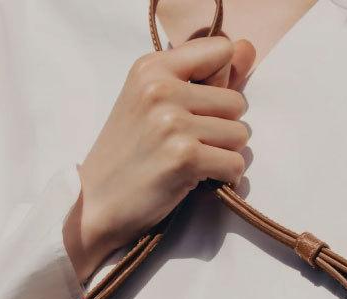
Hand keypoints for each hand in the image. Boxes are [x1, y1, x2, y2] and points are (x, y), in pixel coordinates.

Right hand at [64, 35, 255, 281]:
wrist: (97, 202)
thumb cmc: (128, 155)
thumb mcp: (151, 103)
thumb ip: (201, 75)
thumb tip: (249, 48)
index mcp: (152, 67)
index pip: (221, 50)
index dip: (221, 83)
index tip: (198, 108)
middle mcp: (161, 89)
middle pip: (236, 102)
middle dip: (223, 129)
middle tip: (191, 146)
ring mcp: (173, 124)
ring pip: (239, 135)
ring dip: (224, 155)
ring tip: (193, 164)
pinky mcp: (184, 158)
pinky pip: (235, 164)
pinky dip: (224, 178)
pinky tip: (199, 181)